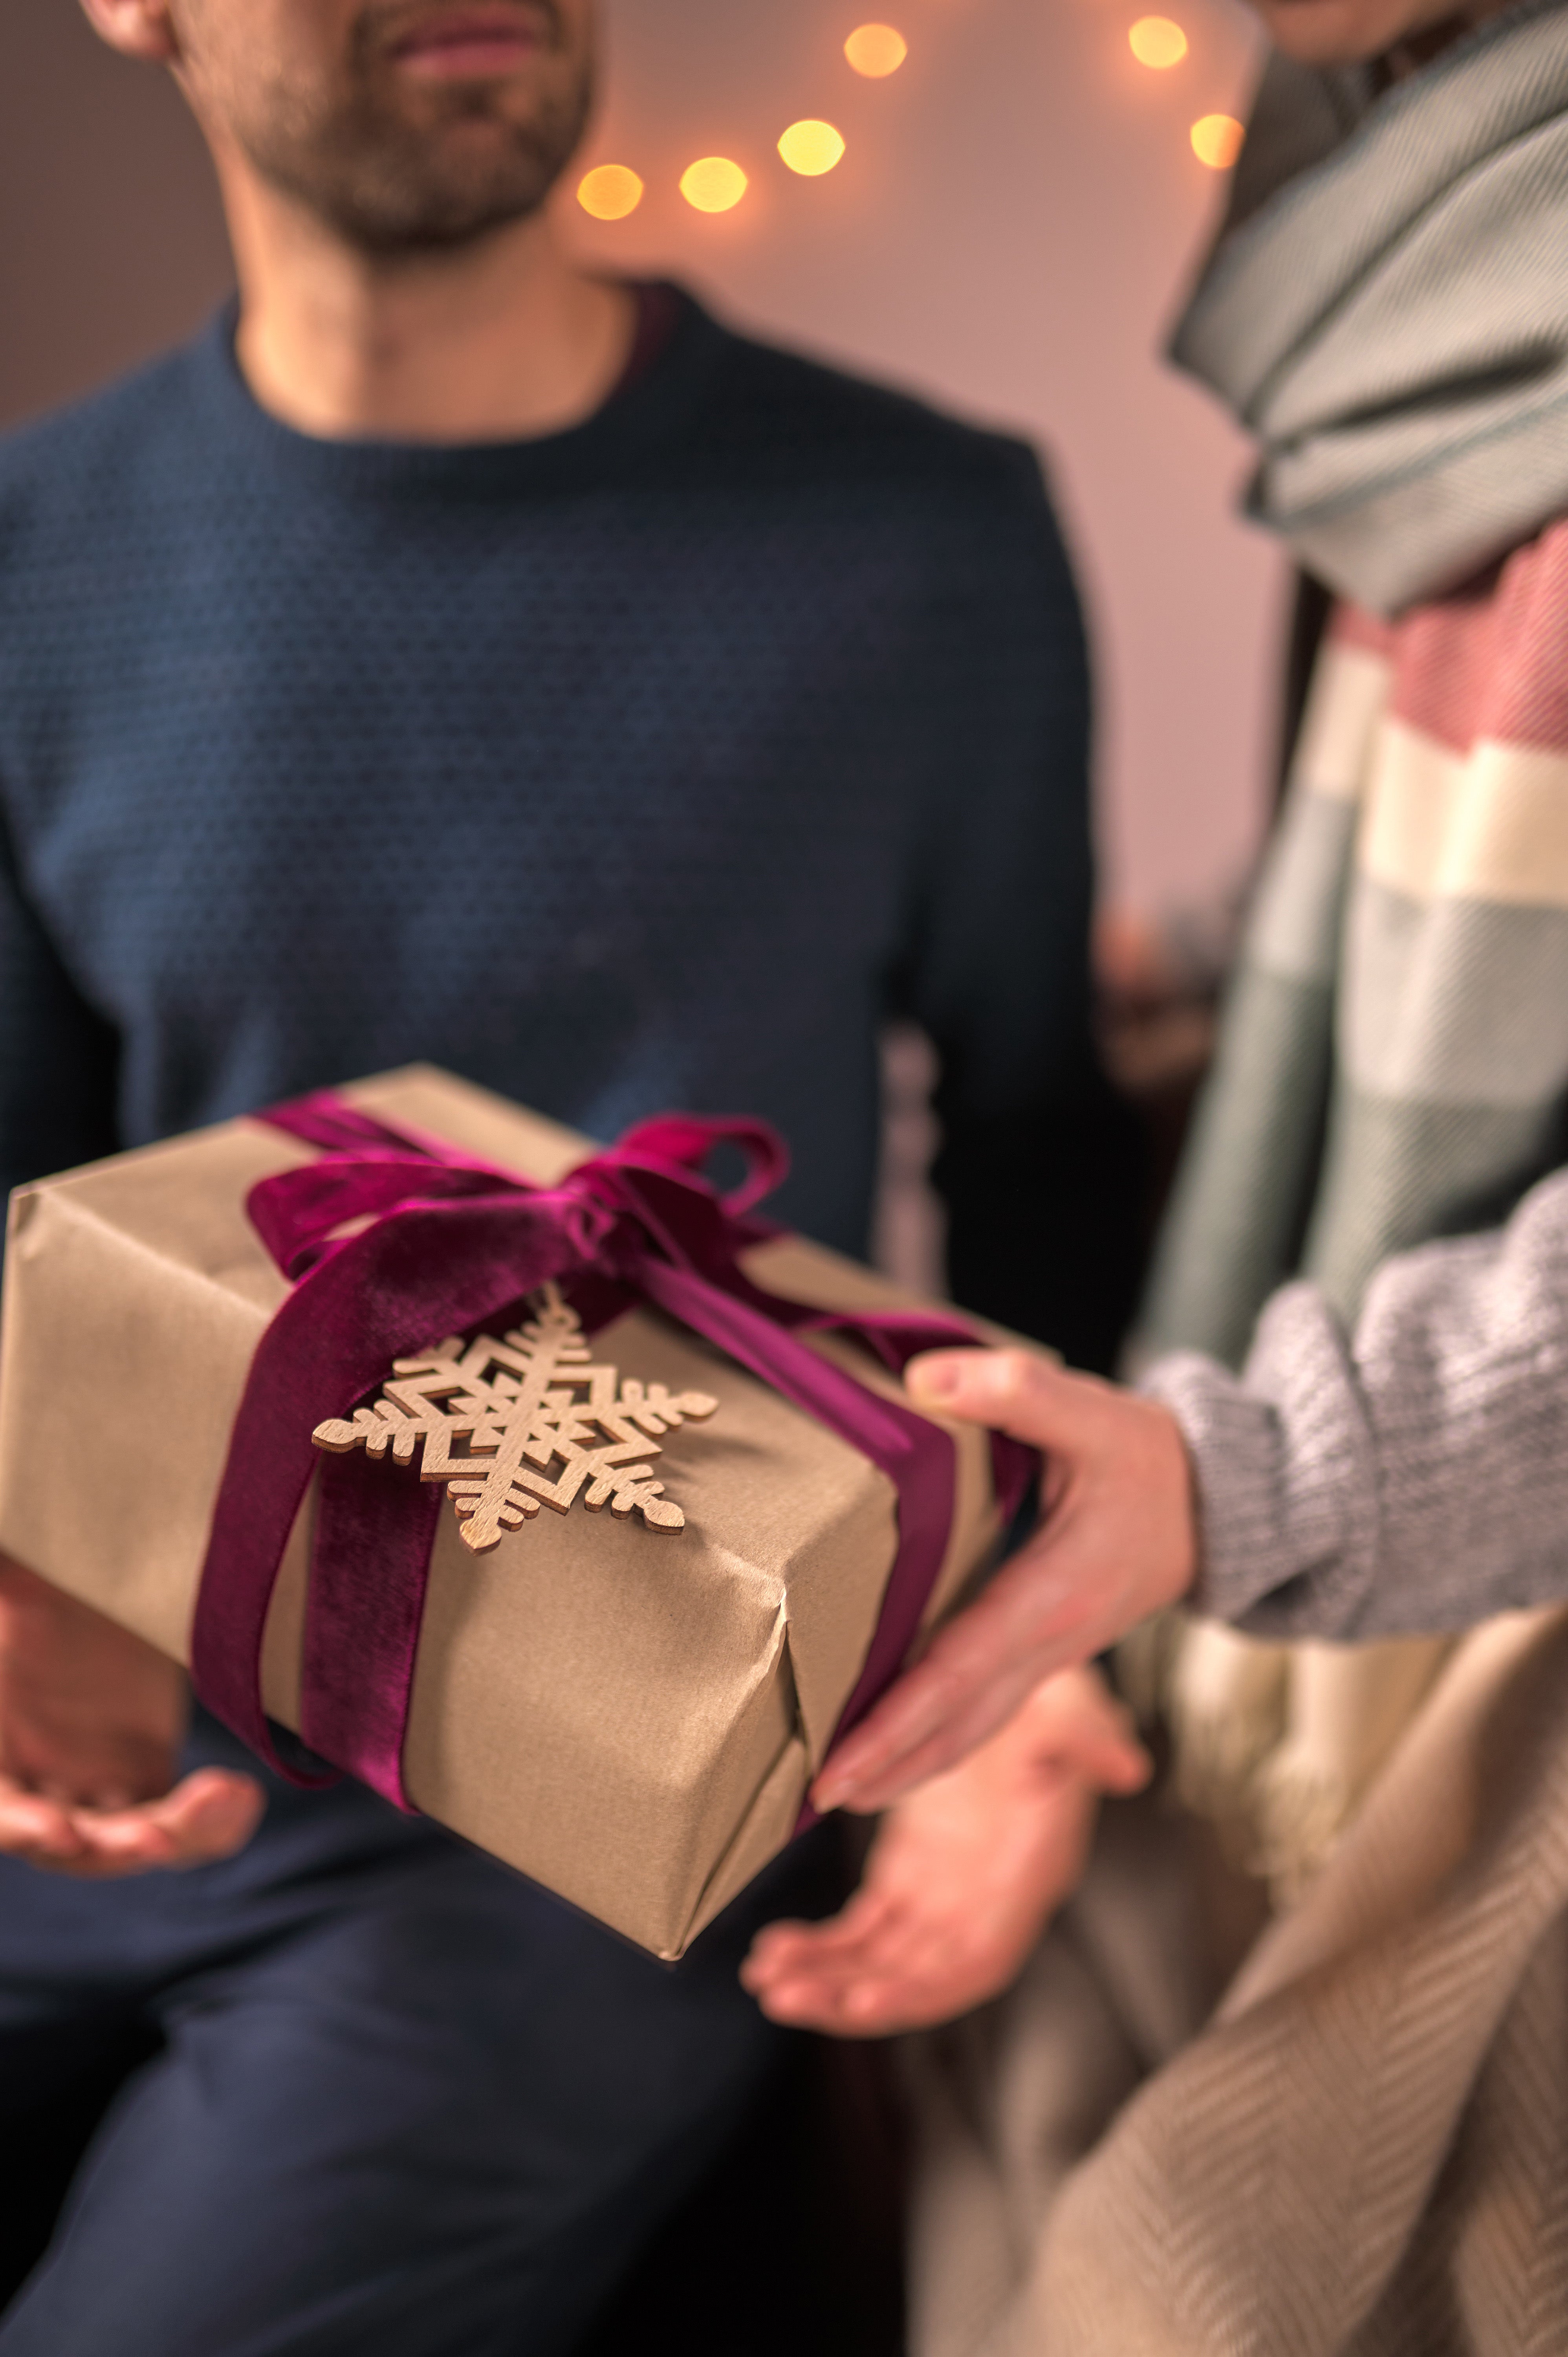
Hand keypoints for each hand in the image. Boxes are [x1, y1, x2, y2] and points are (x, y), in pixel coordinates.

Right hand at [0, 1554, 263, 1874]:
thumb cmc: (34, 1586)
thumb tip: (7, 1559)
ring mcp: (90, 1786)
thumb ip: (10, 1587)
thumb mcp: (16, 1591)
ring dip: (177, 1834)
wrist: (82, 1581)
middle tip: (158, 1836)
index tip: (61, 1830)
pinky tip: (242, 1798)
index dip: (20, 1825)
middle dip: (112, 1843)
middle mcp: (33, 1779)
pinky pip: (176, 1820)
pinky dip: (210, 1824)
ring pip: (130, 1838)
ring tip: (228, 1796)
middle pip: (69, 1841)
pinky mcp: (142, 1776)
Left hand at [742, 1666, 1148, 2034]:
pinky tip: (772, 1947)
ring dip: (823, 1976)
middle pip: (915, 1977)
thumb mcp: (1073, 1712)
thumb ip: (1090, 1742)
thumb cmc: (1050, 1708)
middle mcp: (982, 1903)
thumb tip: (1127, 1767)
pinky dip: (818, 1944)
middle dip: (849, 1995)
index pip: (976, 1962)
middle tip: (783, 1995)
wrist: (1015, 1693)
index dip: (922, 1991)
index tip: (862, 2004)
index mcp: (1024, 1880)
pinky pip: (859, 1930)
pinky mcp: (907, 1876)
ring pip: (878, 1961)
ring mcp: (941, 1896)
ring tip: (764, 1978)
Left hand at [811, 1351, 1194, 1813]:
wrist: (1221, 1504)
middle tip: (814, 1800)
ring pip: (976, 1729)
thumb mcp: (1093, 1411)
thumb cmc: (1151, 1458)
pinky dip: (941, 1738)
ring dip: (912, 1767)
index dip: (897, 1721)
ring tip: (845, 1795)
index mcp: (1054, 1594)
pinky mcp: (1048, 1650)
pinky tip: (901, 1751)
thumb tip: (927, 1380)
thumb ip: (1016, 1389)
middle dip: (889, 1766)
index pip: (960, 1670)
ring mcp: (1052, 1654)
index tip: (841, 1764)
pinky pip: (987, 1710)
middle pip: (960, 1722)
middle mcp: (1053, 1641)